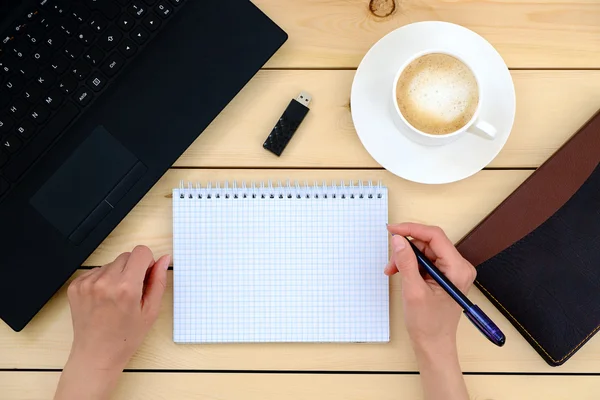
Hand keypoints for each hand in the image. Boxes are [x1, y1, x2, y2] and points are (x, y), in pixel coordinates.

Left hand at [55, 246, 169, 399]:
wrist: (96, 355)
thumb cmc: (125, 337)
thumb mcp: (151, 311)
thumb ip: (158, 281)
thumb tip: (164, 259)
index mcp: (126, 287)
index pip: (141, 252)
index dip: (147, 263)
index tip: (145, 277)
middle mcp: (105, 282)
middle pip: (126, 256)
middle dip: (132, 269)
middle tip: (132, 292)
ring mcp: (87, 283)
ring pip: (111, 263)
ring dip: (116, 275)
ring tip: (115, 298)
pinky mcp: (76, 286)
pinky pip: (96, 271)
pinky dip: (102, 280)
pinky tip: (104, 300)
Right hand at [385, 223, 475, 353]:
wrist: (433, 344)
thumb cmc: (429, 324)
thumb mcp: (413, 290)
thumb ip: (406, 262)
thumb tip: (398, 240)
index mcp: (458, 268)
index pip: (435, 236)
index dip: (412, 229)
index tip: (392, 230)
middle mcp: (458, 266)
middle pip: (428, 242)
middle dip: (406, 248)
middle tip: (391, 260)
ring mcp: (451, 270)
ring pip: (424, 250)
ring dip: (406, 257)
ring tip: (393, 271)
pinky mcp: (443, 275)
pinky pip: (424, 260)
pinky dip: (410, 264)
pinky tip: (400, 274)